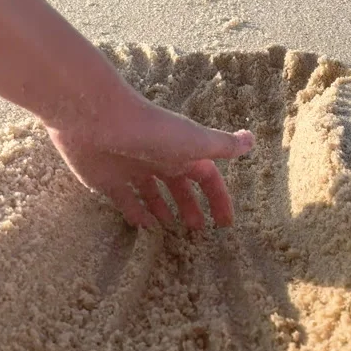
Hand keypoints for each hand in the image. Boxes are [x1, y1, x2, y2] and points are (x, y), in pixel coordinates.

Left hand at [46, 88, 253, 228]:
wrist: (98, 119)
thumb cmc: (152, 131)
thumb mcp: (194, 141)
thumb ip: (222, 145)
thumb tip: (252, 140)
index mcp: (182, 152)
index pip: (207, 178)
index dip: (217, 198)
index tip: (225, 223)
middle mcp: (158, 160)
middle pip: (178, 188)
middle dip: (190, 207)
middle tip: (197, 231)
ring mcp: (131, 170)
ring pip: (151, 195)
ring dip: (163, 210)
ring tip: (172, 230)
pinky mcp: (106, 181)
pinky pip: (125, 202)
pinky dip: (135, 214)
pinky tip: (144, 228)